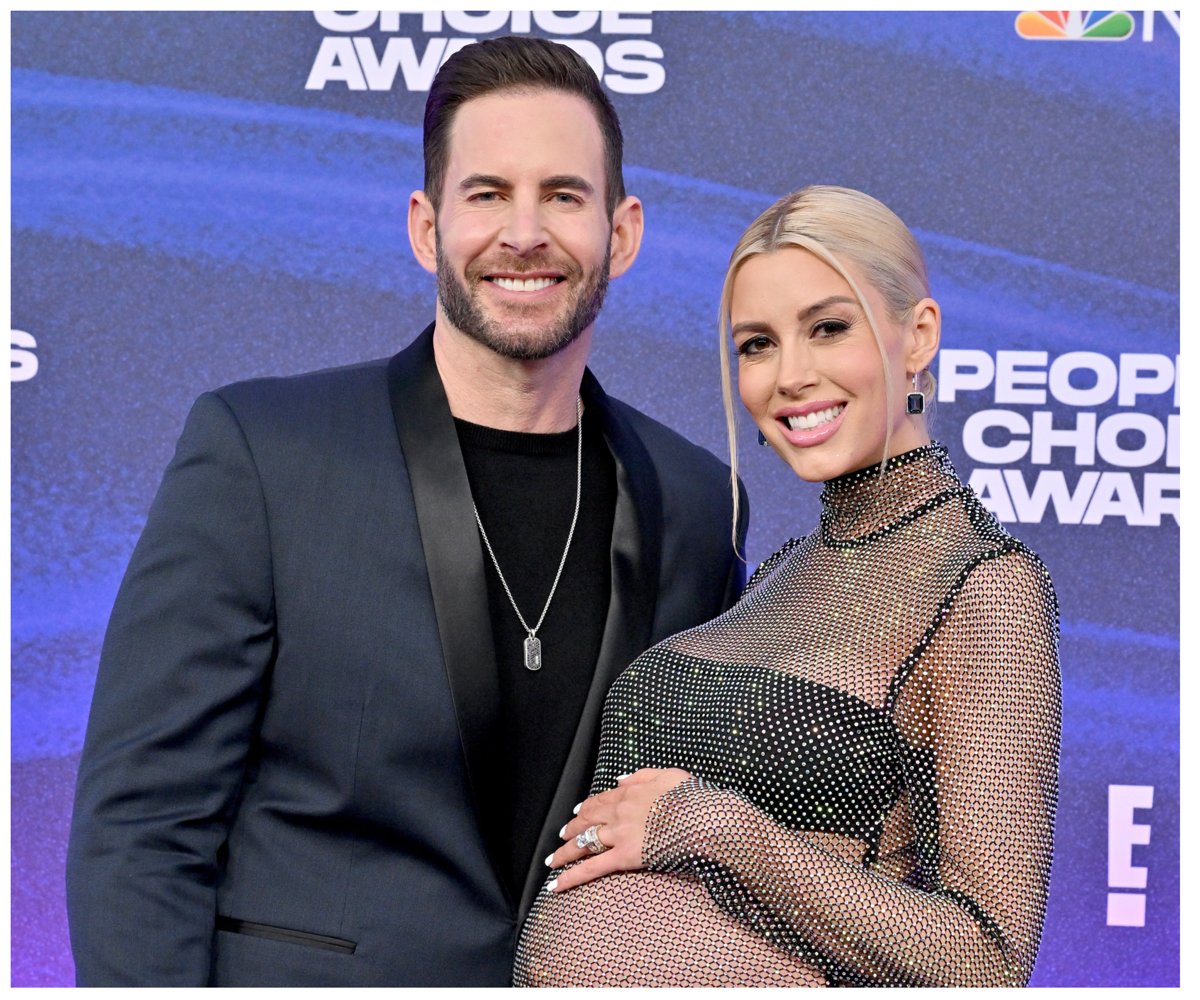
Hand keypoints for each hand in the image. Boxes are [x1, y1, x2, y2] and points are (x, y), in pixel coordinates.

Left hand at [546, 768, 690, 891]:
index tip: (578, 812)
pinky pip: (591, 868)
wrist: (700, 818)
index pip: (600, 800)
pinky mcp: (623, 857)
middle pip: (586, 820)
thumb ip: (641, 775)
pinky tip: (556, 885)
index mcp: (629, 792)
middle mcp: (618, 812)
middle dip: (571, 828)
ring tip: (553, 860)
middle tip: (562, 835)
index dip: (586, 807)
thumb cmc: (690, 798)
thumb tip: (620, 779)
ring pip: (583, 843)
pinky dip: (571, 877)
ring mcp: (618, 834)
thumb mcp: (668, 775)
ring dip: (564, 852)